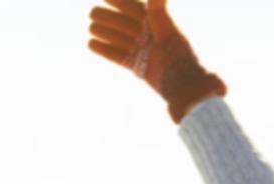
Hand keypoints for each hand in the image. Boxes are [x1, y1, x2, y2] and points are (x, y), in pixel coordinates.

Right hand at [87, 0, 226, 122]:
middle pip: (125, 23)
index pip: (136, 9)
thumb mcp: (167, 29)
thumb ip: (159, 10)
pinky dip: (105, 50)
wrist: (183, 85)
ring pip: (120, 39)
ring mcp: (143, 51)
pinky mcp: (138, 66)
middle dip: (109, 18)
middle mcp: (149, 36)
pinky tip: (92, 44)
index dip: (121, 2)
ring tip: (90, 27)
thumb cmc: (179, 55)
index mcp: (158, 23)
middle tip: (92, 12)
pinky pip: (118, 56)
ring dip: (105, 32)